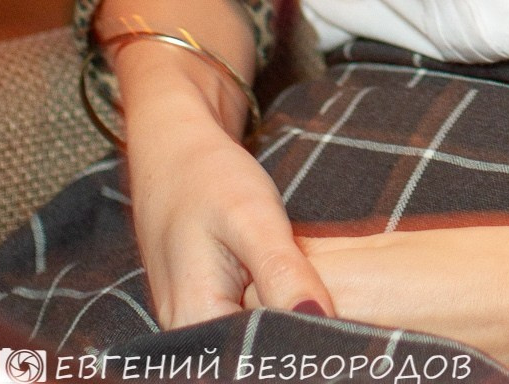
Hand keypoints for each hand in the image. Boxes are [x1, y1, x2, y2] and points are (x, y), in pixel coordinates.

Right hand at [126, 83, 333, 329]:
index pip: (258, 358)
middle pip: (256, 353)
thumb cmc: (209, 176)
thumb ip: (282, 274)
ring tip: (314, 289)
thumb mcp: (252, 218)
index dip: (299, 343)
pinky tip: (296, 287)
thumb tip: (320, 321)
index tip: (333, 318)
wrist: (175, 149)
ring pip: (256, 338)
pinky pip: (248, 321)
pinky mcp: (208, 308)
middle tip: (324, 294)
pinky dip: (274, 305)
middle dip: (294, 332)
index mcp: (193, 322)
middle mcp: (188, 336)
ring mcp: (196, 324)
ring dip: (287, 319)